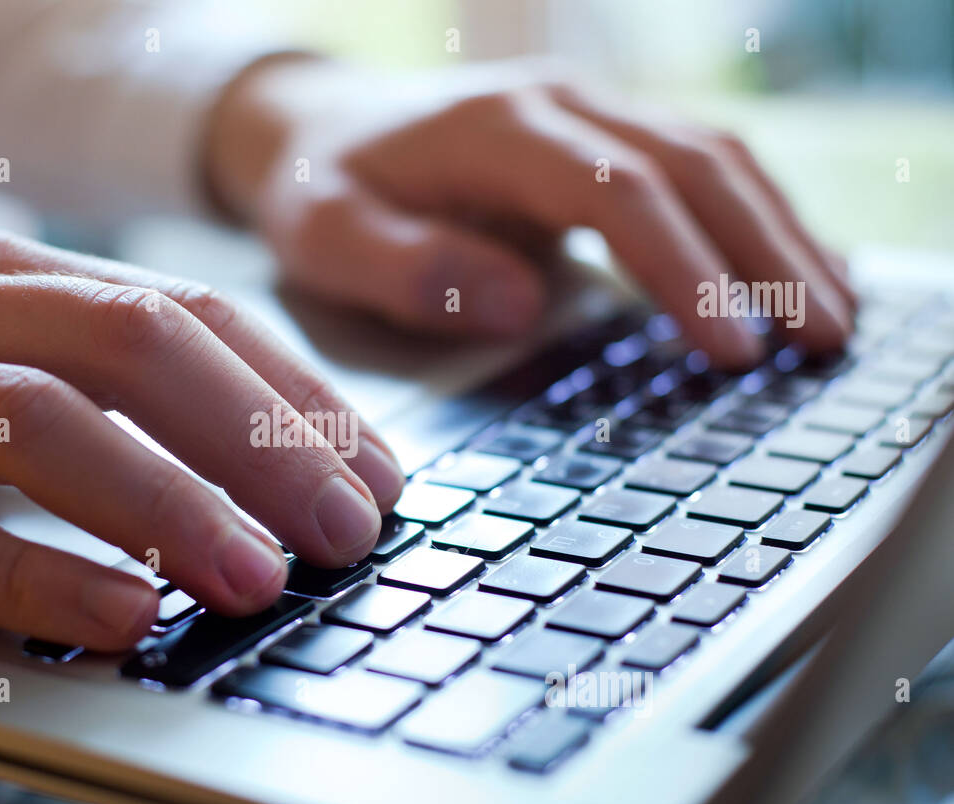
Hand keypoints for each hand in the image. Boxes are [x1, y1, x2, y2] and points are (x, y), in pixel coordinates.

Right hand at [0, 233, 403, 647]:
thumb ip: (90, 386)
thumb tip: (242, 466)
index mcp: (4, 270)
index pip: (187, 311)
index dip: (294, 393)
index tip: (372, 471)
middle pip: (136, 348)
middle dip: (261, 444)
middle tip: (347, 530)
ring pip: (42, 424)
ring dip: (166, 504)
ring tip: (256, 578)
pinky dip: (34, 575)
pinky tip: (119, 618)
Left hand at [205, 57, 855, 366]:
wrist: (318, 126)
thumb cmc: (323, 191)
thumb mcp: (327, 237)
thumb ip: (408, 270)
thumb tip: (520, 305)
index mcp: (497, 131)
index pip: (619, 193)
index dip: (683, 269)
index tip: (733, 348)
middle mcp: (560, 106)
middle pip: (694, 165)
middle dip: (766, 254)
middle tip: (823, 341)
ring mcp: (590, 114)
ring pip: (715, 157)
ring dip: (781, 234)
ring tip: (835, 318)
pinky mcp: (603, 138)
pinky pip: (700, 165)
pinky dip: (755, 216)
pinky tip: (794, 267)